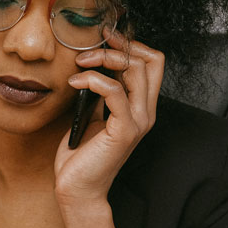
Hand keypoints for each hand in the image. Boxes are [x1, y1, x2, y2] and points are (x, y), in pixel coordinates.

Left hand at [54, 28, 163, 205]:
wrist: (77, 189)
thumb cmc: (81, 156)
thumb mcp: (91, 116)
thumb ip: (99, 94)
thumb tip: (92, 67)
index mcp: (140, 107)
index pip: (152, 62)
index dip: (131, 44)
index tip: (104, 38)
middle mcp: (145, 112)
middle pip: (151, 60)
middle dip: (119, 45)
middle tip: (91, 46)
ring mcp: (138, 121)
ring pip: (136, 70)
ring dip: (104, 59)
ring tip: (80, 62)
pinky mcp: (124, 131)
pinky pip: (115, 91)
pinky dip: (93, 79)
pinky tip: (74, 82)